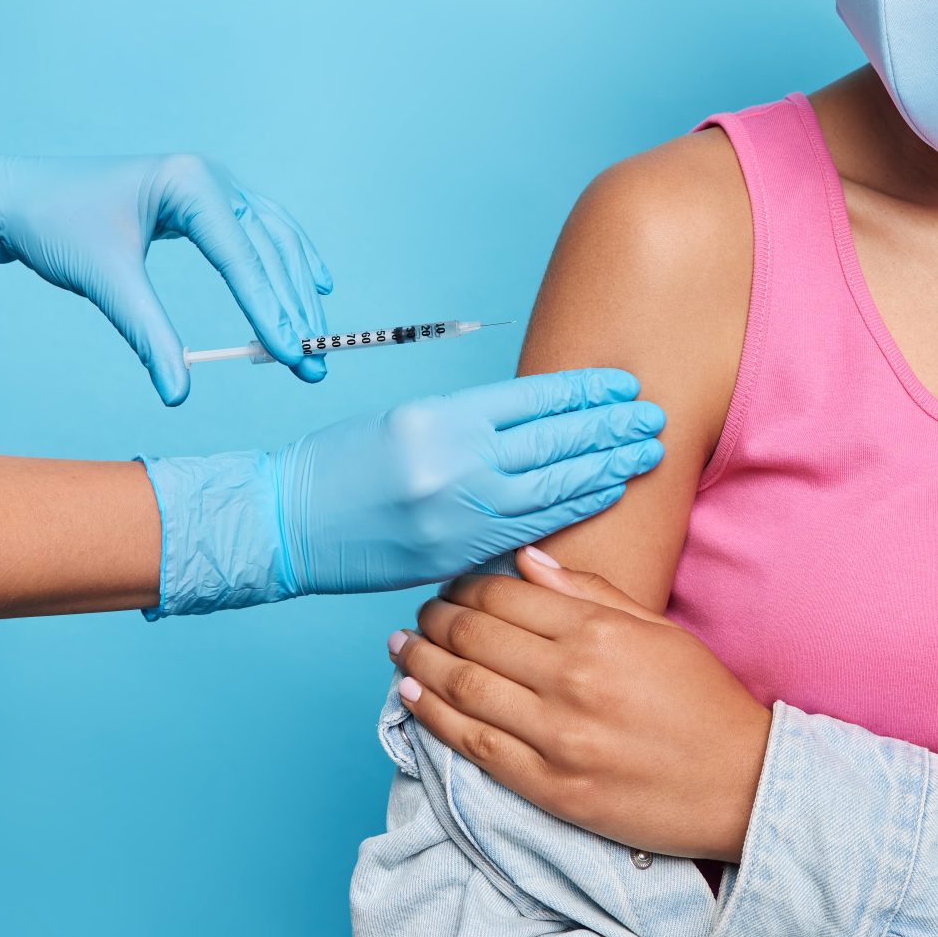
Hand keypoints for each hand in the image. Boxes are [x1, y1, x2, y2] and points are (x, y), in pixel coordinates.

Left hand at [0, 147, 331, 402]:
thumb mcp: (105, 281)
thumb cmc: (55, 225)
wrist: (17, 196)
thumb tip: (177, 392)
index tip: (291, 356)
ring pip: (274, 241)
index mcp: (190, 181)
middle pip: (270, 250)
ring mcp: (214, 184)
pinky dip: (287, 262)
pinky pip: (262, 232)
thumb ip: (147, 333)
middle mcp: (212, 176)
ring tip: (313, 341)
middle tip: (312, 364)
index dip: (269, 310)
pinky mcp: (206, 200)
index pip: (242, 256)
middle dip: (292, 309)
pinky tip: (312, 286)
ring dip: (295, 292)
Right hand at [142, 370, 664, 614]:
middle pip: (553, 441)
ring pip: (551, 485)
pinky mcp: (457, 551)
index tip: (623, 384)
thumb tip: (539, 423)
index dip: (586, 391)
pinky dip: (572, 508)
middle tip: (652, 417)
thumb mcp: (406, 421)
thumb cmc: (341, 464)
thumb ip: (471, 423)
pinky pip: (529, 528)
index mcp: (442, 417)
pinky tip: (603, 492)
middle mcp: (455, 462)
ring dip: (604, 467)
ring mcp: (458, 511)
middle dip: (609, 428)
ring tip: (643, 452)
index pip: (534, 399)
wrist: (286, 523)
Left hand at [389, 545, 771, 859]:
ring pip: (463, 687)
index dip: (465, 588)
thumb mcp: (657, 630)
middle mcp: (571, 679)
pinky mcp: (550, 787)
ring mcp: (557, 737)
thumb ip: (590, 592)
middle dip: (435, 620)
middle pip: (475, 636)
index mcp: (599, 632)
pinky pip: (474, 746)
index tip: (450, 588)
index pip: (504, 597)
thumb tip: (526, 561)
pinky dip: (434, 717)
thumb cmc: (704, 702)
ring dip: (422, 662)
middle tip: (419, 615)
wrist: (741, 784)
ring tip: (402, 648)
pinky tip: (412, 696)